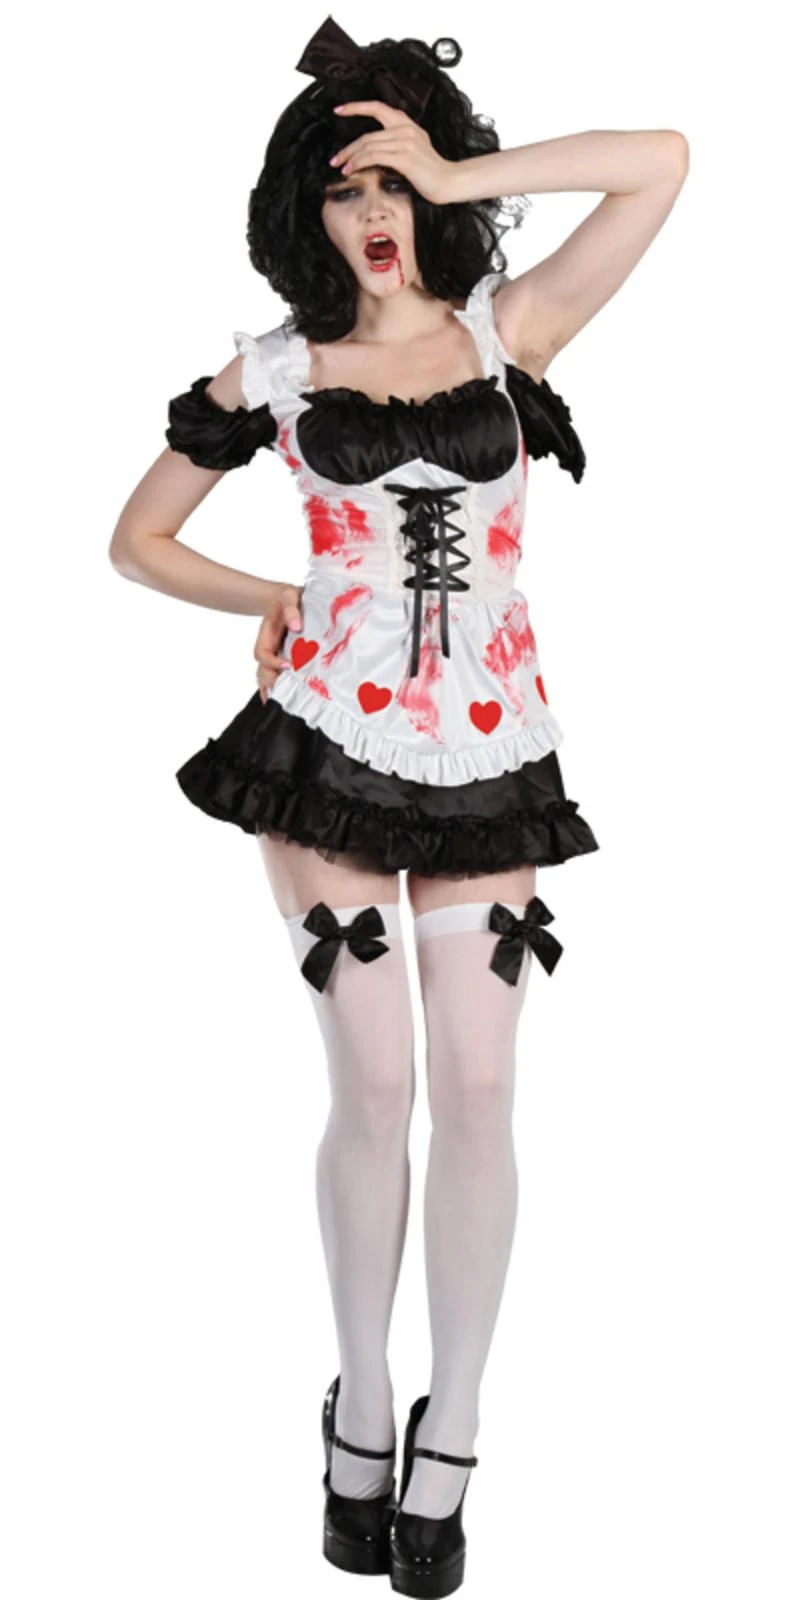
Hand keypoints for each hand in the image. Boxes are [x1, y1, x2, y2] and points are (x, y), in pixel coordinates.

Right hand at [254, 583, 303, 702]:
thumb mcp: (289, 596)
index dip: (272, 662)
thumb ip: (291, 609)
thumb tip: (296, 626)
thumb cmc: (288, 598)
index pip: (263, 654)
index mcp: (266, 634)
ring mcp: (273, 654)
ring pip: (265, 675)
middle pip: (262, 669)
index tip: (288, 665)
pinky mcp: (281, 657)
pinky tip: (272, 700)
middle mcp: (268, 647)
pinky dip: (271, 688)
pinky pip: (272, 675)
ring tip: (279, 701)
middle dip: (271, 681)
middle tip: (285, 688)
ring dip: (270, 688)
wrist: (287, 599)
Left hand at [329, 100, 456, 205]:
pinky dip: (360, 163)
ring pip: (368, 146)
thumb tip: (374, 150)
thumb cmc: (431, 171)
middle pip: (367, 135)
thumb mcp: (414, 149)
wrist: (449, 181)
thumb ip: (397, 143)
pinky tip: (352, 170)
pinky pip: (375, 157)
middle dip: (347, 148)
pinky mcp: (405, 158)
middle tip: (335, 158)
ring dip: (351, 158)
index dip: (356, 107)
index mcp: (407, 125)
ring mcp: (406, 143)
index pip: (378, 108)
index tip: (339, 110)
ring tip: (341, 167)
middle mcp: (406, 130)